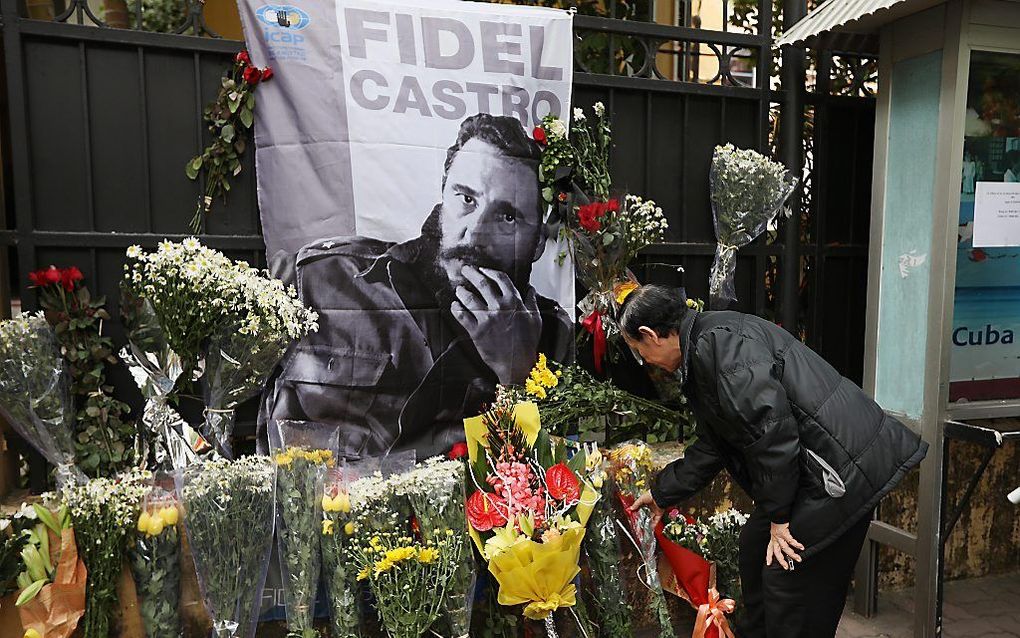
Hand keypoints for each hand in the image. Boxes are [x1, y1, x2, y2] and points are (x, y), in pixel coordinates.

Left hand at [451, 265, 541, 383]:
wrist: (517, 364)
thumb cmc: (528, 343)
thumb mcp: (535, 319)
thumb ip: (531, 301)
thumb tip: (530, 288)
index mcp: (514, 302)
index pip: (500, 278)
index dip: (490, 271)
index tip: (483, 269)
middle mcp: (499, 307)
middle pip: (482, 283)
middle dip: (472, 274)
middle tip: (465, 270)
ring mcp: (486, 319)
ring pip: (469, 298)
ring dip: (462, 291)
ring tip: (459, 288)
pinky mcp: (476, 331)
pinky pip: (462, 316)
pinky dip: (456, 308)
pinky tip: (454, 305)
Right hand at [629, 491, 664, 527]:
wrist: (659, 496)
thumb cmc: (651, 495)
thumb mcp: (641, 499)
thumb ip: (636, 504)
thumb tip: (631, 508)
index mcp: (646, 502)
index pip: (640, 508)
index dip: (637, 512)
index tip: (634, 515)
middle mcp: (651, 507)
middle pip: (645, 514)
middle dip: (642, 518)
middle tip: (638, 522)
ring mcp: (655, 510)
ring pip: (651, 518)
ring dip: (647, 522)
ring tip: (643, 527)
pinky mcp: (659, 514)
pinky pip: (656, 520)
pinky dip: (653, 524)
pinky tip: (650, 527)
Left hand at [766, 522, 803, 569]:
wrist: (777, 512)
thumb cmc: (778, 520)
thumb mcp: (776, 529)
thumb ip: (779, 535)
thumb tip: (784, 539)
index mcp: (773, 538)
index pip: (769, 549)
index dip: (769, 556)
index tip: (768, 563)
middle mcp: (774, 538)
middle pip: (776, 552)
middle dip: (781, 560)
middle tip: (786, 567)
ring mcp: (779, 536)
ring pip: (784, 548)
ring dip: (792, 554)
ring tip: (798, 559)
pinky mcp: (783, 532)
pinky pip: (790, 540)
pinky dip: (796, 544)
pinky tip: (801, 547)